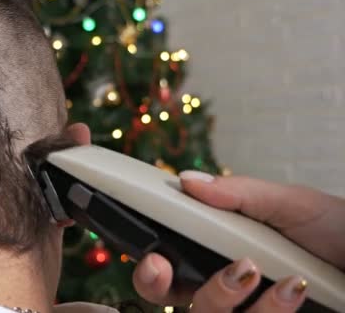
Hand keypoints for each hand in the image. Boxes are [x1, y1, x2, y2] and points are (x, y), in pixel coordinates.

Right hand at [133, 171, 344, 310]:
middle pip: (183, 305)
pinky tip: (292, 289)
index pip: (168, 271)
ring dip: (230, 294)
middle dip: (178, 292)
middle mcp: (231, 292)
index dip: (151, 273)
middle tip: (199, 270)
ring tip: (266, 270)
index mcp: (219, 255)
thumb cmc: (336, 230)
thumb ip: (236, 194)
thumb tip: (185, 180)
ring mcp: (251, 312)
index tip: (155, 260)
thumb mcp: (288, 204)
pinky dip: (269, 310)